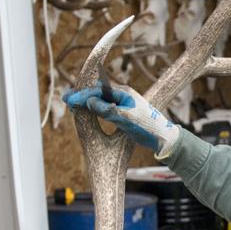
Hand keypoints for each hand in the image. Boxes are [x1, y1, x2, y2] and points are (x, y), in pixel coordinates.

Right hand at [62, 83, 177, 153]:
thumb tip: (89, 102)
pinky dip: (95, 109)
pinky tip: (87, 112)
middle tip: (67, 100)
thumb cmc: (147, 127)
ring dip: (87, 102)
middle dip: (82, 96)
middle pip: (98, 93)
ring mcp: (123, 104)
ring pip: (101, 100)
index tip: (69, 100)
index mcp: (124, 93)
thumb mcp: (126, 119)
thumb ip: (108, 110)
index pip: (98, 91)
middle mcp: (123, 95)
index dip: (82, 95)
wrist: (163, 138)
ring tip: (73, 106)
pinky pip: (105, 107)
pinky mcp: (124, 113)